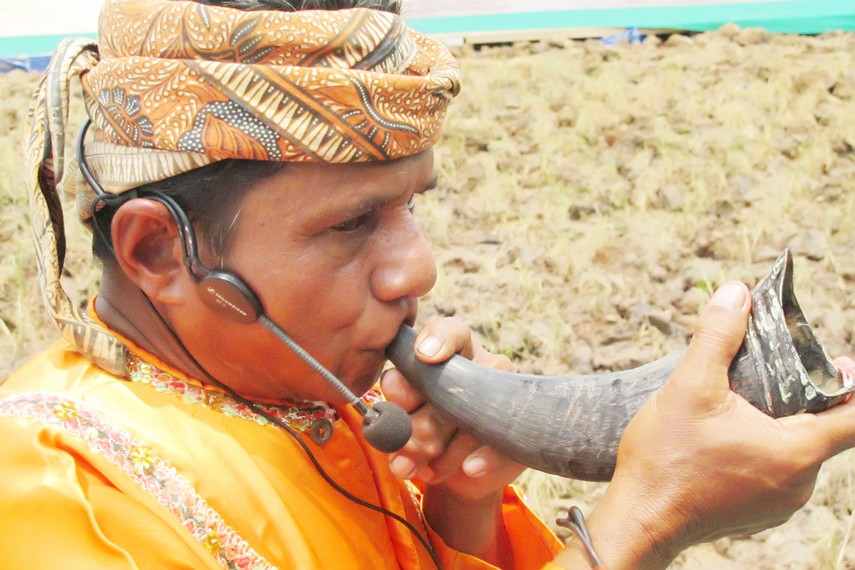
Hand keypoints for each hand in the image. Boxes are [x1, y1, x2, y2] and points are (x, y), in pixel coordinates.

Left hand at [381, 317, 525, 499]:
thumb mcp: (402, 409)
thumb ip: (398, 395)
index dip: (439, 339)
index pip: (452, 332)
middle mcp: (482, 365)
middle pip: (451, 387)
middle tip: (398, 449)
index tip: (423, 355)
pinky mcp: (517, 431)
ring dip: (439, 449)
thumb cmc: (421, 425)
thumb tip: (392, 384)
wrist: (451, 470)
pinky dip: (484, 458)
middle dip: (418, 423)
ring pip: (471, 419)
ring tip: (412, 468)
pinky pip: (504, 444)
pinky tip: (469, 469)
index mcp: (452, 350)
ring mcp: (504, 397)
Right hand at [562, 281, 854, 568]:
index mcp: (794, 452)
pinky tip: (726, 434)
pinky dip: (764, 447)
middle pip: (825, 430)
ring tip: (742, 401)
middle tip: (773, 368)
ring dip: (781, 422)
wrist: (639, 519)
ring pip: (798, 450)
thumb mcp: (689, 387)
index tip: (837, 360)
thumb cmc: (665, 459)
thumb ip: (716, 337)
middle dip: (805, 396)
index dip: (852, 384)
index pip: (854, 417)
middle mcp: (798, 484)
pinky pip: (778, 471)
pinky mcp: (758, 512)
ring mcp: (780, 503)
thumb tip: (736, 293)